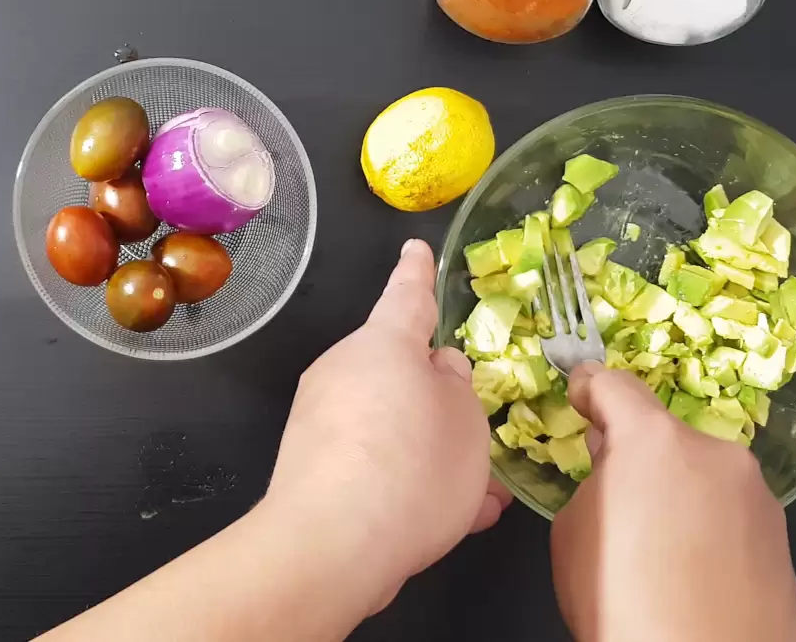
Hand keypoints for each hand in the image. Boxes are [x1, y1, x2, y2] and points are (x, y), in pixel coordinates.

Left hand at [264, 239, 510, 613]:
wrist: (332, 545)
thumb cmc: (412, 467)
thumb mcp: (466, 422)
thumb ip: (458, 389)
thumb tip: (438, 371)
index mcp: (383, 344)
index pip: (407, 296)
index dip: (418, 273)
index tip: (415, 249)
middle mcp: (343, 371)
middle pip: (399, 372)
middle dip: (438, 400)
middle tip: (477, 433)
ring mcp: (322, 421)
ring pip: (393, 426)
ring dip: (433, 452)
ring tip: (482, 495)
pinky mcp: (314, 469)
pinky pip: (374, 465)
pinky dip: (408, 483)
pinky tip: (450, 520)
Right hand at [552, 362, 795, 641]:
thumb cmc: (621, 602)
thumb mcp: (574, 533)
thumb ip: (595, 481)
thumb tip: (615, 471)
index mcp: (655, 441)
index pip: (615, 385)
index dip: (591, 388)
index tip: (582, 395)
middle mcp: (716, 454)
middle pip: (664, 436)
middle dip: (638, 458)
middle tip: (617, 503)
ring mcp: (757, 494)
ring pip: (702, 475)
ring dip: (678, 493)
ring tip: (659, 551)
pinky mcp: (782, 535)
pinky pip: (731, 513)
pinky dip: (710, 528)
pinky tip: (694, 573)